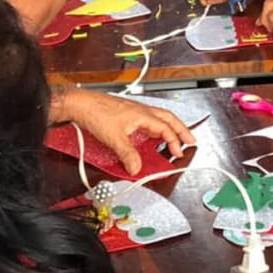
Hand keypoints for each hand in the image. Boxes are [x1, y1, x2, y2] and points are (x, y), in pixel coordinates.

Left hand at [60, 90, 194, 174]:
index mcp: (143, 115)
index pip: (166, 129)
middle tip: (190, 139)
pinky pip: (147, 120)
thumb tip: (136, 168)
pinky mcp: (126, 113)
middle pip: (169, 118)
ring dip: (169, 127)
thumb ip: (128, 155)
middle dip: (181, 129)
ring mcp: (134, 111)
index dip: (175, 141)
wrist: (81, 104)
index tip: (179, 153)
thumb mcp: (114, 138)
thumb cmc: (96, 113)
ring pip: (159, 117)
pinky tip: (149, 135)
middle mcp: (141, 111)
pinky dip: (154, 127)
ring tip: (174, 137)